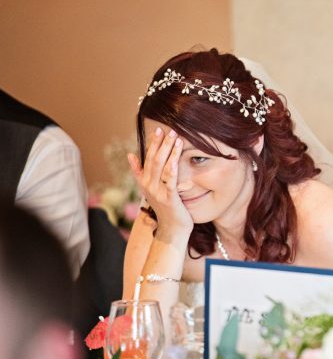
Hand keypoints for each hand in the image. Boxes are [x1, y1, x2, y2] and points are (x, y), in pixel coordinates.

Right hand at [127, 127, 192, 241]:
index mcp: (144, 182)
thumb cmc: (166, 208)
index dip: (152, 144)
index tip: (157, 130)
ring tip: (176, 137)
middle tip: (168, 129)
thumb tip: (130, 154)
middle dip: (161, 143)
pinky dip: (173, 165)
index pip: (147, 158)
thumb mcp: (151, 189)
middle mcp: (148, 185)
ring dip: (168, 150)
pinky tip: (177, 155)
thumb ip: (139, 172)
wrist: (172, 230)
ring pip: (161, 166)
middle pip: (154, 159)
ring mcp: (158, 192)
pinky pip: (170, 178)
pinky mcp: (169, 198)